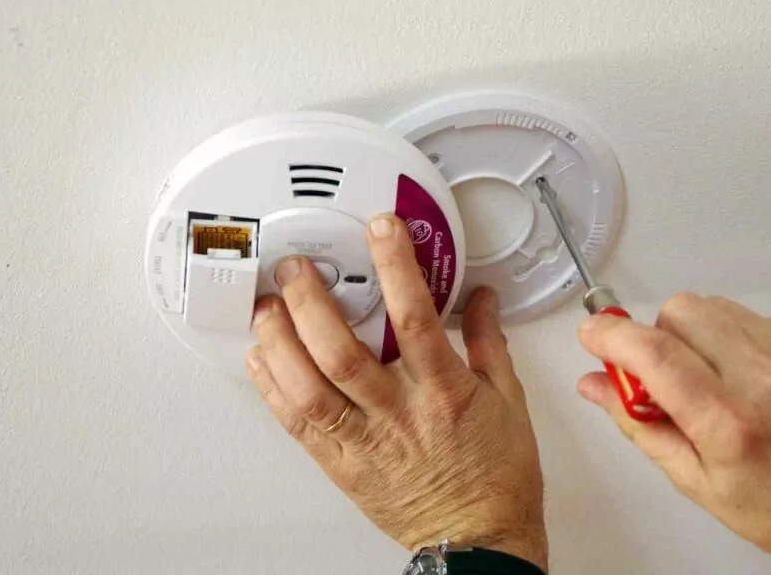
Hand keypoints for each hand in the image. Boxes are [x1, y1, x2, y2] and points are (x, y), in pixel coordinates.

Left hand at [246, 214, 547, 570]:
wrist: (479, 540)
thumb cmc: (495, 476)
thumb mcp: (507, 399)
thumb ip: (488, 342)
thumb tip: (481, 299)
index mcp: (444, 391)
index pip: (416, 317)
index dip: (395, 267)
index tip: (381, 230)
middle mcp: (399, 414)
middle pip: (343, 353)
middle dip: (312, 303)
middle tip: (296, 268)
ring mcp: (366, 442)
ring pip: (309, 390)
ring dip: (280, 344)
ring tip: (267, 309)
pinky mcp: (343, 465)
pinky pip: (299, 425)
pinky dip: (274, 389)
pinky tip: (263, 360)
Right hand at [577, 293, 770, 573]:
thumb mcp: (696, 482)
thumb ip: (638, 426)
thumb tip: (592, 383)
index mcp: (729, 423)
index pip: (653, 354)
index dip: (611, 336)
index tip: (590, 334)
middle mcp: (764, 377)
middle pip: (678, 312)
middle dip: (655, 336)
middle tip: (662, 377)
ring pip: (711, 306)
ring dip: (693, 335)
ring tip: (711, 380)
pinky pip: (748, 317)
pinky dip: (732, 340)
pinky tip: (748, 379)